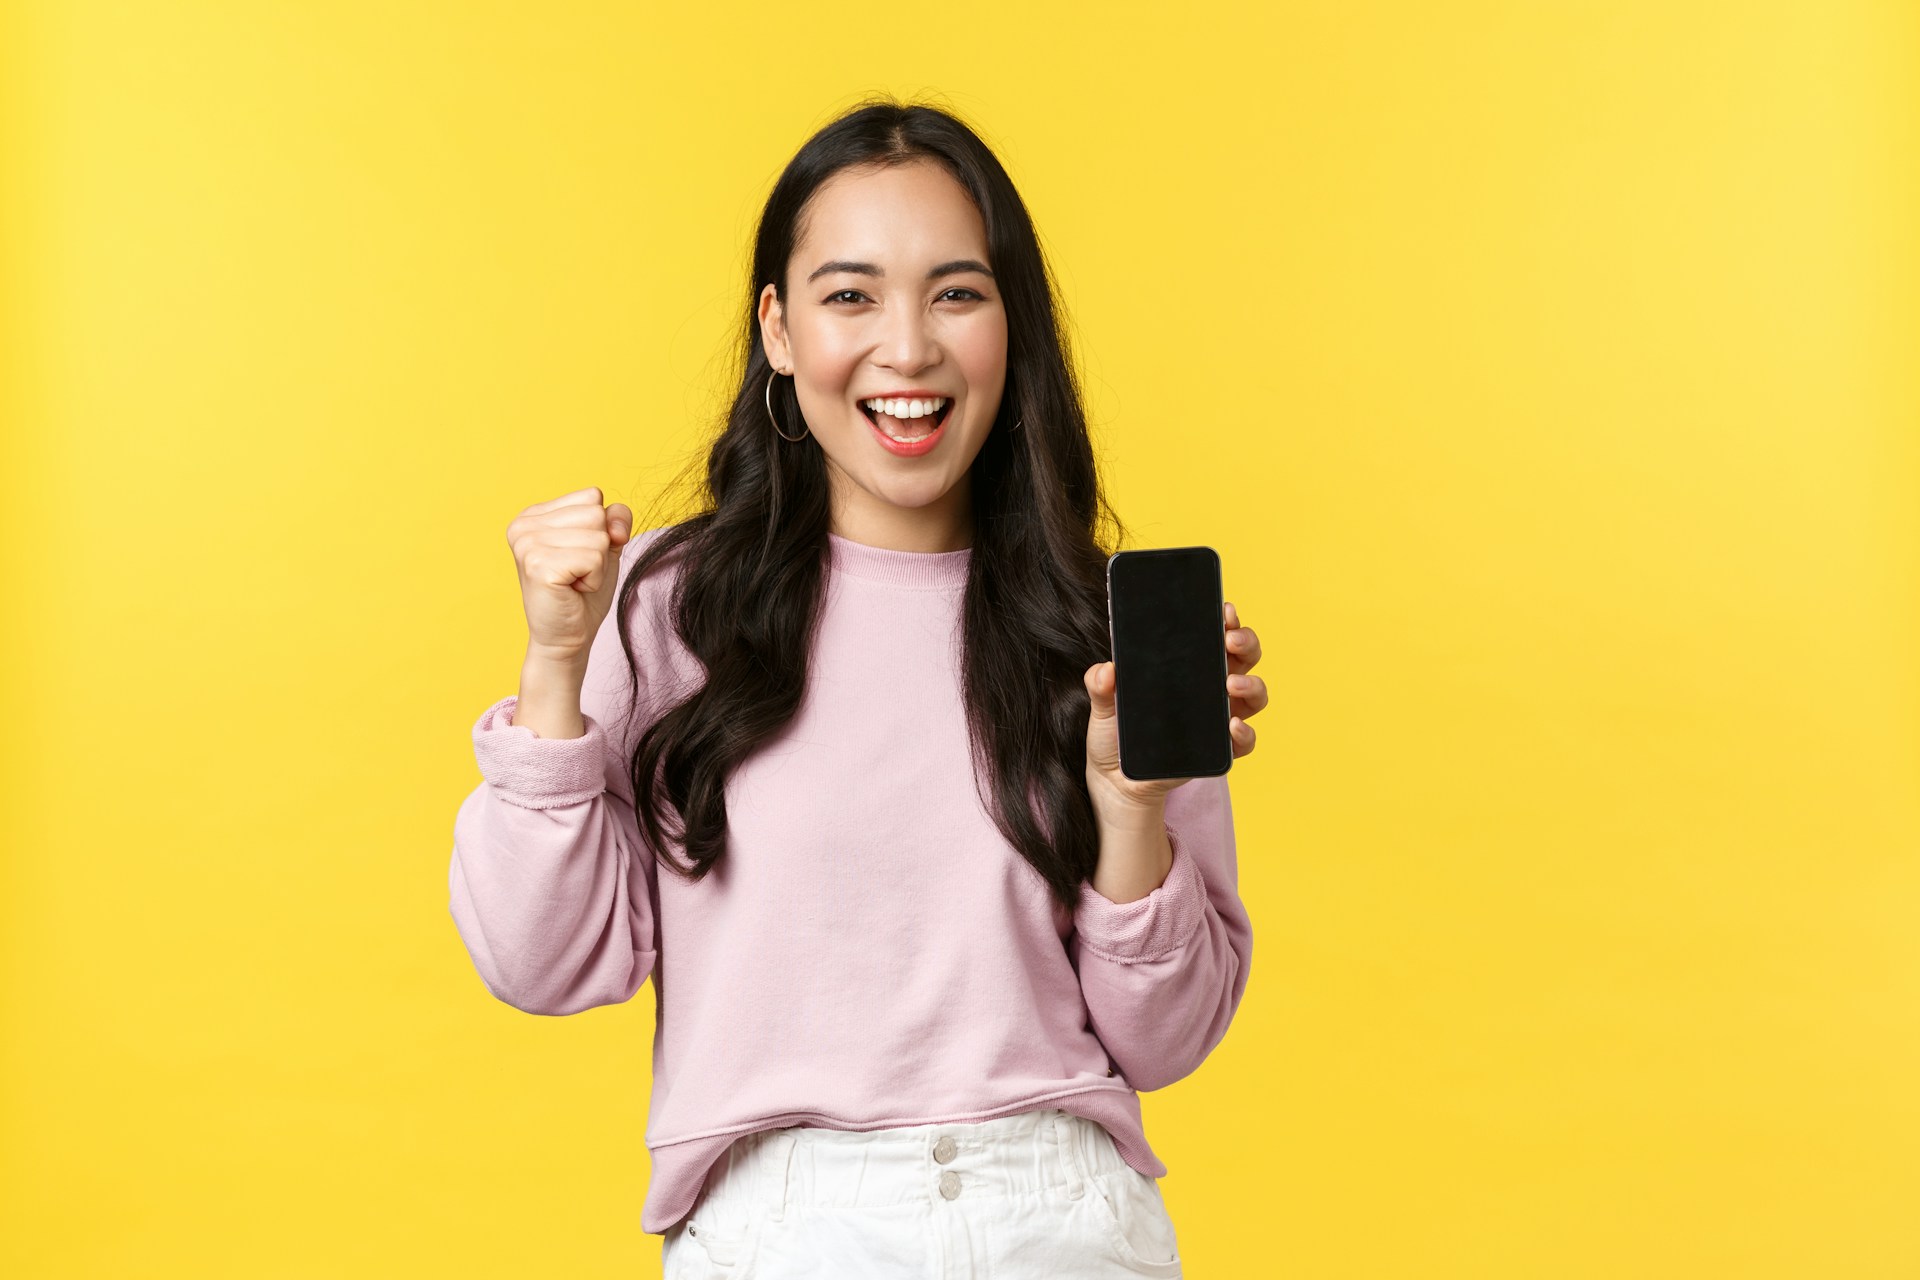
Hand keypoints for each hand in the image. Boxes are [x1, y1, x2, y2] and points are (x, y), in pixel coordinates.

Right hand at [506, 486, 632, 666]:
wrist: (566, 638)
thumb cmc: (582, 592)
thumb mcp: (605, 546)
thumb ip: (615, 520)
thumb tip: (615, 526)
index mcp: (534, 514)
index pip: (592, 496)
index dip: (601, 529)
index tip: (578, 556)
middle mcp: (524, 525)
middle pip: (596, 513)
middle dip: (599, 548)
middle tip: (577, 573)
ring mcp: (528, 544)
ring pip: (598, 536)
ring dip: (597, 566)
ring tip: (574, 582)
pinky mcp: (539, 565)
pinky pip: (595, 558)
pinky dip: (594, 579)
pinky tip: (572, 590)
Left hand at [1084, 600, 1266, 815]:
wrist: (1114, 780)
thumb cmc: (1114, 732)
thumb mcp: (1103, 704)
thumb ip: (1100, 684)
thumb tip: (1106, 670)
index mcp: (1187, 666)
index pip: (1215, 635)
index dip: (1227, 620)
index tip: (1225, 610)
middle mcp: (1210, 687)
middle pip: (1243, 656)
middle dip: (1246, 642)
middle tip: (1230, 640)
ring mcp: (1218, 717)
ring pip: (1254, 694)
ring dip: (1252, 684)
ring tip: (1231, 684)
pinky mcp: (1220, 749)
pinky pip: (1244, 740)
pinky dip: (1245, 733)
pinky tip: (1233, 726)